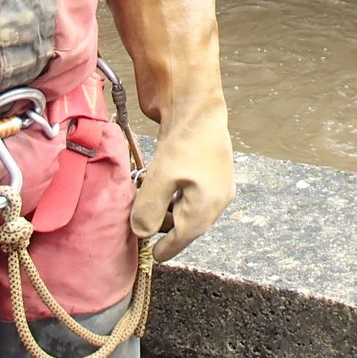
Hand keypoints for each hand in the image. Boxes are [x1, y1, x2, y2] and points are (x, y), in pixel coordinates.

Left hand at [131, 120, 233, 261]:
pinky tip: (159, 183)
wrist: (197, 102)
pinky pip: (190, 193)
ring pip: (187, 208)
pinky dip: (174, 194)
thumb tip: (141, 233)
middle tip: (139, 219)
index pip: (184, 239)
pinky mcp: (208, 169)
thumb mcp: (160, 179)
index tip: (150, 255)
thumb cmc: (184, 141)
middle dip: (163, 225)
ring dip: (166, 208)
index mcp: (209, 206)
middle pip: (186, 225)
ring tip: (145, 198)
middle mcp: (218, 199)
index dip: (164, 248)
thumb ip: (149, 211)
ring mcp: (215, 183)